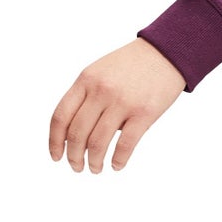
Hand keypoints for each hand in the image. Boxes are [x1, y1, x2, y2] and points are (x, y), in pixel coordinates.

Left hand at [49, 38, 185, 173]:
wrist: (166, 52)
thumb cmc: (133, 64)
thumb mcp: (100, 71)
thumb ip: (86, 96)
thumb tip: (77, 134)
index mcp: (86, 80)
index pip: (61, 117)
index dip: (55, 141)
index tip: (56, 156)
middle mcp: (101, 91)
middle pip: (77, 133)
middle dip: (74, 156)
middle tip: (77, 167)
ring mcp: (123, 102)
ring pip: (98, 142)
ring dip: (94, 161)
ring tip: (95, 169)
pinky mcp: (144, 113)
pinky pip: (126, 144)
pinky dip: (118, 159)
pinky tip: (116, 165)